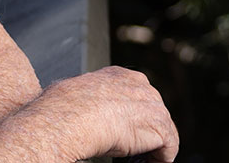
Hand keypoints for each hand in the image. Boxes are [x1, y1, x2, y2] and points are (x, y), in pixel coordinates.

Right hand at [41, 66, 177, 161]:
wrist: (68, 119)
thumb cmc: (61, 108)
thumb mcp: (72, 93)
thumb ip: (88, 98)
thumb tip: (80, 109)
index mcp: (118, 75)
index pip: (136, 97)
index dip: (131, 118)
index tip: (121, 133)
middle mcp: (140, 85)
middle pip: (153, 113)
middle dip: (144, 132)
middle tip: (129, 151)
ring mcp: (153, 104)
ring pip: (162, 131)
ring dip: (151, 148)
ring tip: (133, 160)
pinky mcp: (160, 127)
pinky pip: (168, 149)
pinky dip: (158, 160)